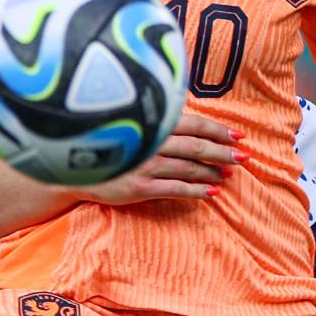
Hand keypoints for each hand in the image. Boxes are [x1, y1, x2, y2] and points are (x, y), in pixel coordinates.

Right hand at [76, 114, 245, 203]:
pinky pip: (175, 189)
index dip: (219, 130)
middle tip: (243, 157)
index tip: (238, 136)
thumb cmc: (108, 142)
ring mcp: (145, 164)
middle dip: (224, 152)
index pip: (194, 124)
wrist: (72, 166)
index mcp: (152, 122)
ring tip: (228, 175)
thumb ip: (160, 123)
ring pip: (189, 168)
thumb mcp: (133, 125)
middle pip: (197, 146)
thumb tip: (193, 125)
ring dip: (213, 172)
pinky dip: (196, 191)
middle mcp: (151, 141)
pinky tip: (210, 193)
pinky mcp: (139, 187)